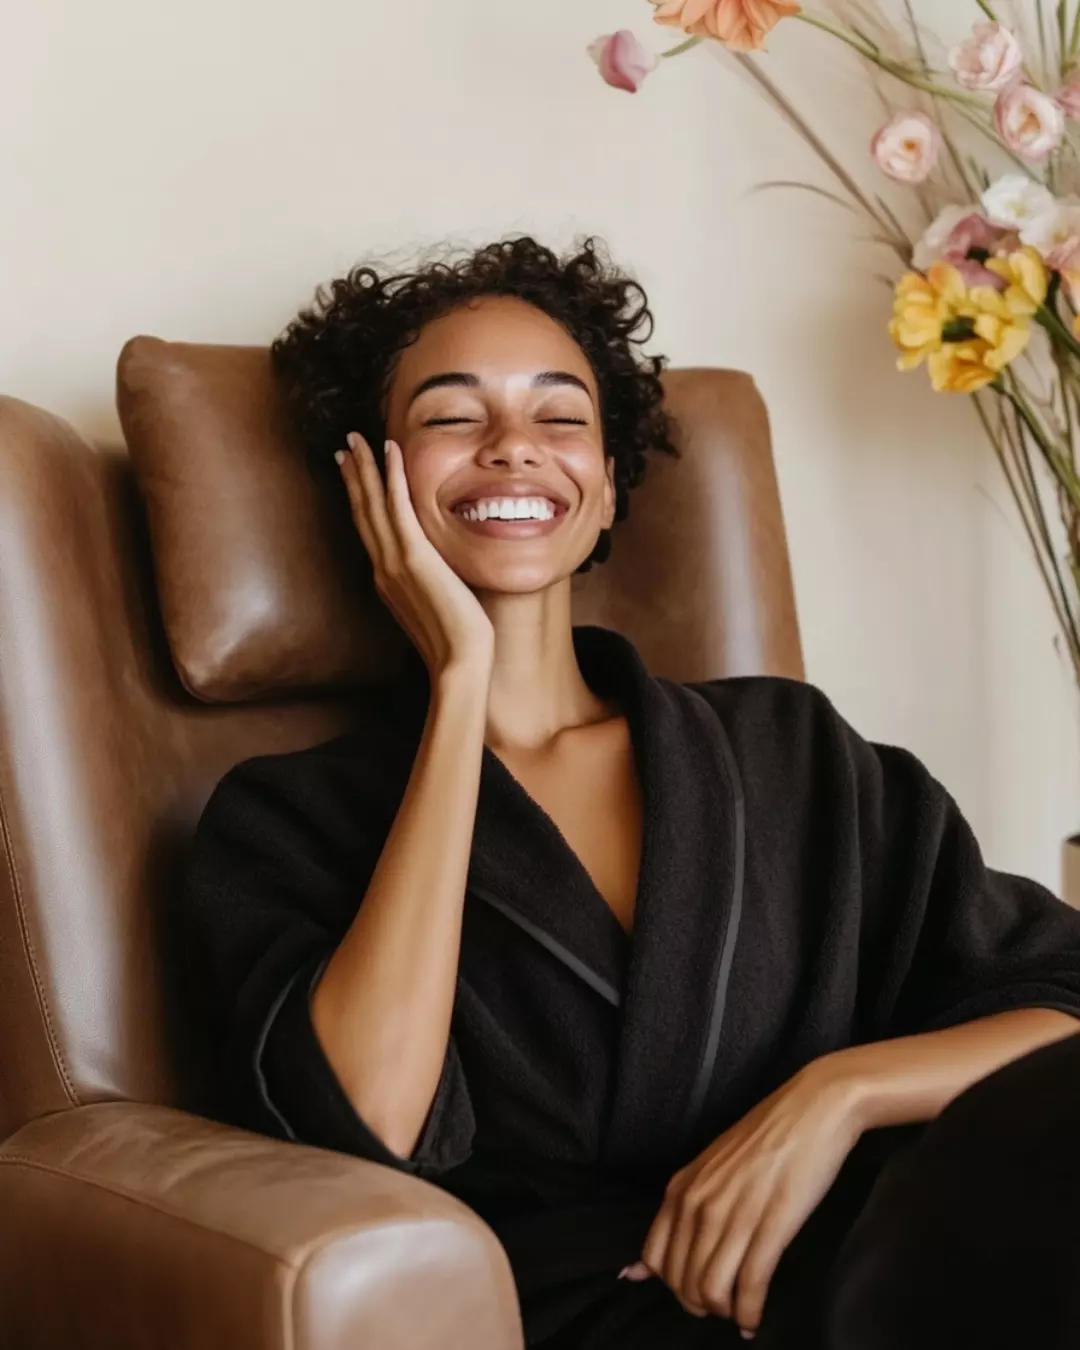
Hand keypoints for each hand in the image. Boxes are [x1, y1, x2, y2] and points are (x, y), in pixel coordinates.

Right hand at [336, 433, 494, 677]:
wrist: (459, 662)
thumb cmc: (457, 644)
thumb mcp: (436, 610)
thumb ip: (429, 588)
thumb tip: (437, 576)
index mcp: (387, 580)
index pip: (369, 530)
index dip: (359, 499)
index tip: (352, 474)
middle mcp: (383, 568)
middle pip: (362, 512)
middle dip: (353, 477)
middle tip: (344, 447)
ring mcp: (394, 562)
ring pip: (372, 504)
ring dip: (364, 468)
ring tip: (356, 439)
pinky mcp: (413, 556)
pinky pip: (398, 506)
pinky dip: (391, 475)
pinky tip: (389, 450)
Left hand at [623, 1061, 864, 1338]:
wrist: (812, 1109)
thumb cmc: (763, 1138)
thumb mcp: (709, 1167)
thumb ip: (681, 1209)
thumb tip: (639, 1269)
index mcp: (682, 1187)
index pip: (656, 1261)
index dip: (674, 1287)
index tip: (695, 1292)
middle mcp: (700, 1204)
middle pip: (683, 1282)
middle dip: (701, 1305)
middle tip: (722, 1306)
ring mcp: (734, 1214)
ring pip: (712, 1290)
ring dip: (725, 1312)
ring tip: (739, 1313)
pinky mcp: (772, 1225)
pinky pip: (750, 1285)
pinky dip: (750, 1312)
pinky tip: (755, 1319)